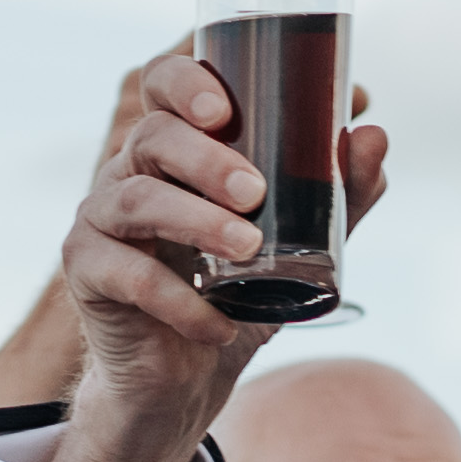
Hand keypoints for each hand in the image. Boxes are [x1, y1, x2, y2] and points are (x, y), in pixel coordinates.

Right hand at [43, 41, 386, 461]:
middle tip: (256, 192)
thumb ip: (334, 197)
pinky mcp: (86, 274)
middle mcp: (128, 172)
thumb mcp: (295, 246)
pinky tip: (218, 323)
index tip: (224, 106)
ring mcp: (99, 221)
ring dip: (197, 221)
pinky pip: (129, 277)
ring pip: (136, 200)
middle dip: (205, 158)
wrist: (186, 380)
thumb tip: (375, 135)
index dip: (184, 81)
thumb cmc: (234, 296)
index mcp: (172, 150)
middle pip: (151, 136)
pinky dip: (180, 302)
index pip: (162, 85)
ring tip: (248, 249)